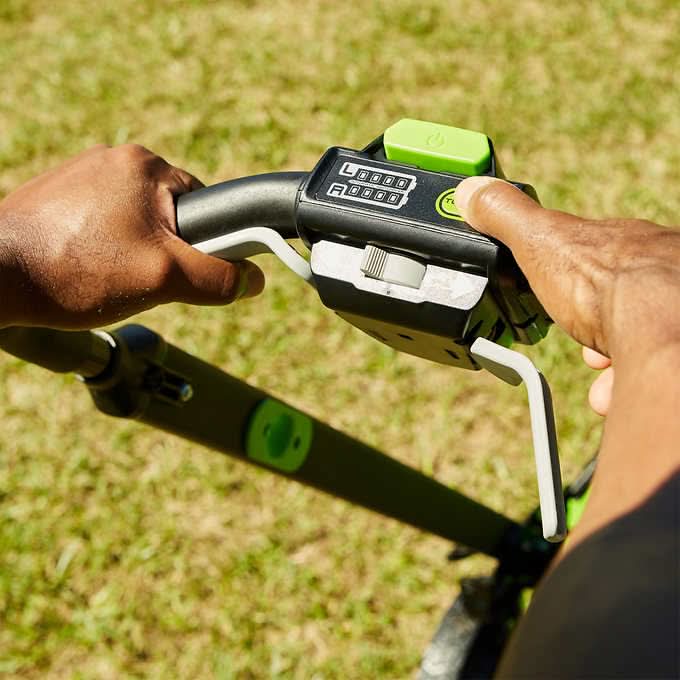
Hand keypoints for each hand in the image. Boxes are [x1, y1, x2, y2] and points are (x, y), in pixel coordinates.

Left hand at [0, 144, 263, 328]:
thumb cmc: (77, 269)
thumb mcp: (164, 278)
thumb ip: (218, 278)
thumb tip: (253, 281)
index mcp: (145, 165)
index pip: (203, 204)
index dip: (204, 243)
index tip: (184, 268)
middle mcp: (113, 158)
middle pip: (170, 214)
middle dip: (165, 250)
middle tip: (141, 277)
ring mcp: (82, 173)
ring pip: (137, 221)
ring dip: (135, 251)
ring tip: (107, 275)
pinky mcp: (60, 194)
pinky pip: (105, 222)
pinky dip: (105, 247)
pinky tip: (87, 268)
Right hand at [455, 176, 679, 406]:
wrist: (660, 325)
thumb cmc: (602, 281)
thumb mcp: (538, 240)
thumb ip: (505, 216)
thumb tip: (471, 192)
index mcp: (622, 242)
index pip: (596, 254)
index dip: (572, 277)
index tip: (559, 296)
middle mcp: (657, 267)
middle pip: (619, 293)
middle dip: (594, 318)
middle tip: (579, 337)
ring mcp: (671, 305)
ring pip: (637, 329)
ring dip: (608, 350)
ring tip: (594, 362)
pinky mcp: (672, 342)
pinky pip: (649, 359)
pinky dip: (625, 375)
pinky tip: (608, 386)